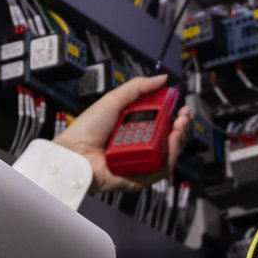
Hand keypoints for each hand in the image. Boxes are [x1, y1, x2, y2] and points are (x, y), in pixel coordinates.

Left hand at [55, 73, 191, 193]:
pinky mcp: (139, 179)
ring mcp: (140, 163)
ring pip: (169, 155)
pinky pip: (161, 169)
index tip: (182, 106)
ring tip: (180, 126)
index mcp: (134, 129)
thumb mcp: (114, 100)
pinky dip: (170, 155)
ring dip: (179, 139)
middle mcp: (139, 147)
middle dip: (182, 126)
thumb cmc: (86, 128)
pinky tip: (172, 140)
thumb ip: (139, 87)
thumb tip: (163, 78)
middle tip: (185, 116)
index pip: (162, 124)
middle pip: (169, 140)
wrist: (73, 152)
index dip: (175, 116)